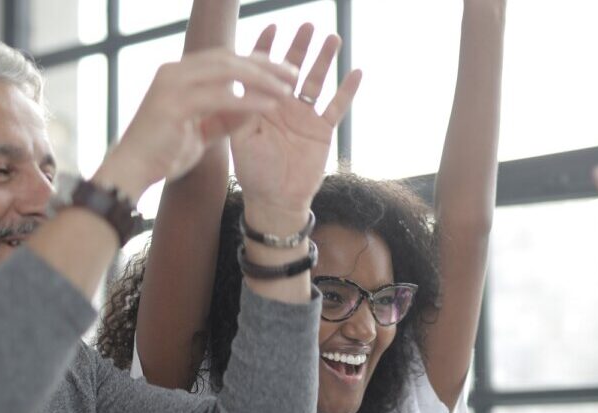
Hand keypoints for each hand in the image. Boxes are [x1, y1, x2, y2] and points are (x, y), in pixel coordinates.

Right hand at [95, 49, 297, 198]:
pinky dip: (247, 100)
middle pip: (228, 58)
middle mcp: (174, 71)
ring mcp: (172, 84)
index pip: (224, 58)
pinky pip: (220, 96)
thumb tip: (255, 108)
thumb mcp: (201, 131)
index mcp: (179, 73)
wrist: (132, 169)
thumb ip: (225, 117)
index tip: (283, 70)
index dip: (256, 61)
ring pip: (226, 71)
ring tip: (287, 90)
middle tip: (293, 73)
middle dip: (264, 64)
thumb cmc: (164, 152)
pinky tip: (268, 107)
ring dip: (261, 79)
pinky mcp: (174, 103)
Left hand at [230, 24, 362, 227]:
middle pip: (292, 69)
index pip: (263, 70)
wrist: (276, 201)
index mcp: (260, 105)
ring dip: (324, 60)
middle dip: (299, 46)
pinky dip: (347, 90)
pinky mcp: (322, 130)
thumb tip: (241, 82)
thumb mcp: (241, 139)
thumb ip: (242, 110)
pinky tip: (356, 72)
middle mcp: (283, 106)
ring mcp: (304, 116)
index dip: (266, 48)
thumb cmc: (254, 172)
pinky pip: (337, 107)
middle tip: (307, 25)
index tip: (272, 26)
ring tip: (332, 38)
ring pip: (316, 81)